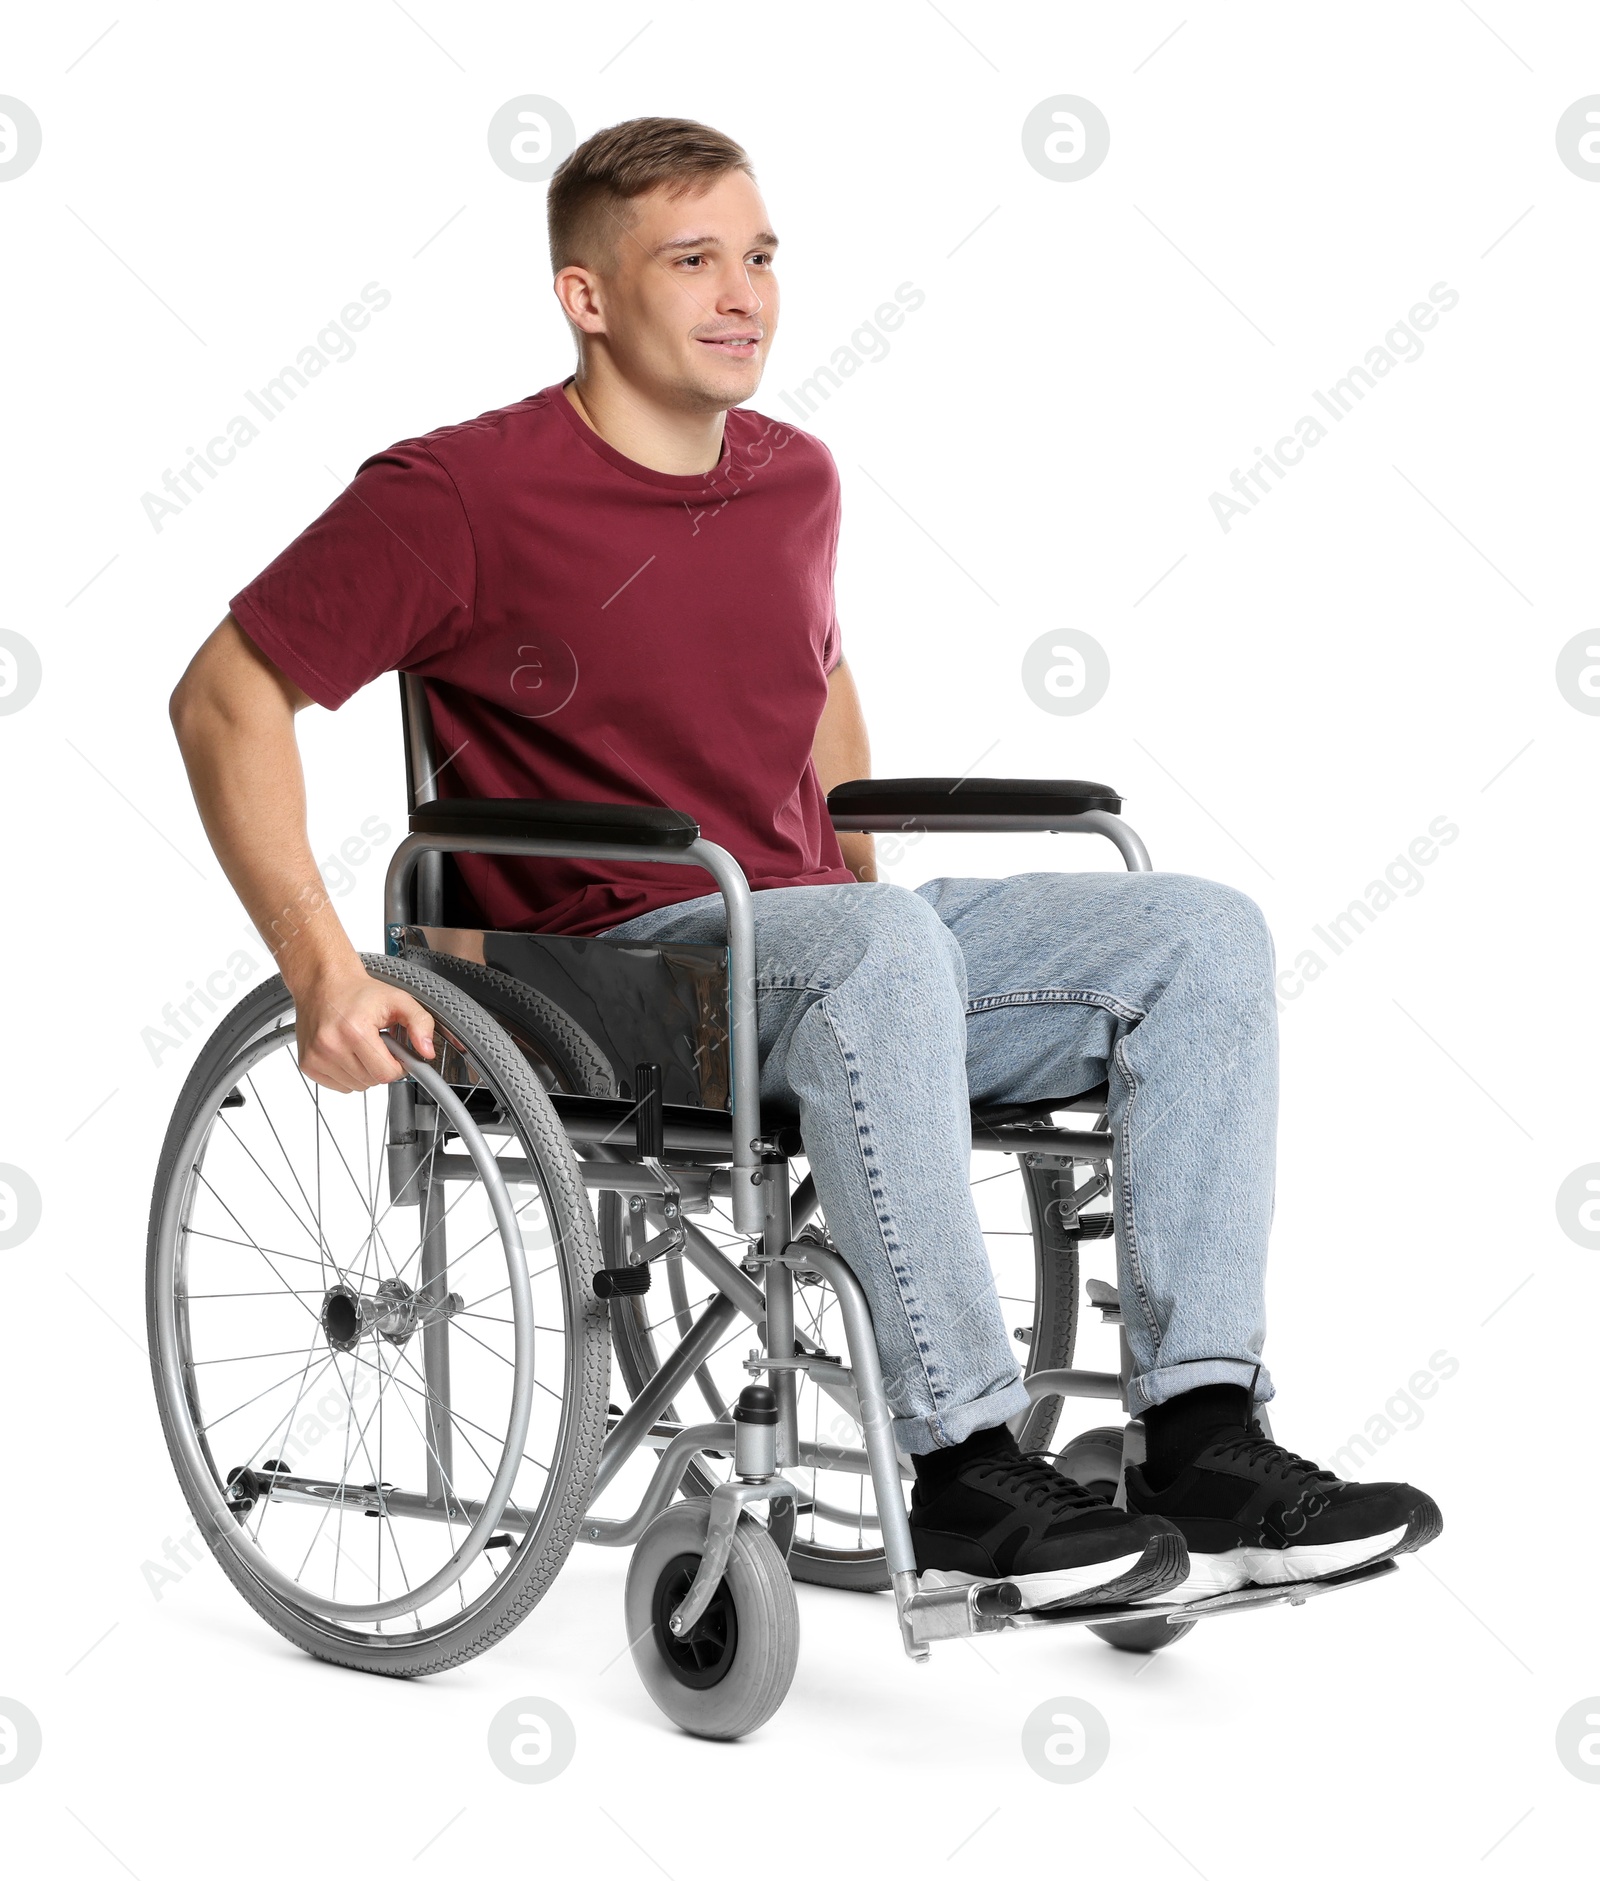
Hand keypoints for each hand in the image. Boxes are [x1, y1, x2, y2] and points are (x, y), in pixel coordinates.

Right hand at [291, 960, 436, 1092]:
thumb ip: (420, 1023)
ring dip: (365, 1071)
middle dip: (381, 1066)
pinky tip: (347, 1052)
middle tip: (377, 1043)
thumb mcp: (398, 1000)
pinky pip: (340, 1086)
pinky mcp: (308, 1065)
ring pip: (357, 1086)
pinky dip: (348, 1075)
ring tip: (360, 1045)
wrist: (323, 984)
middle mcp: (331, 1045)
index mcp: (354, 1030)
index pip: (386, 1073)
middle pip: (372, 1081)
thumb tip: (427, 1051)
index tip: (395, 1052)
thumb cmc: (358, 993)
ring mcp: (316, 1057)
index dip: (398, 1065)